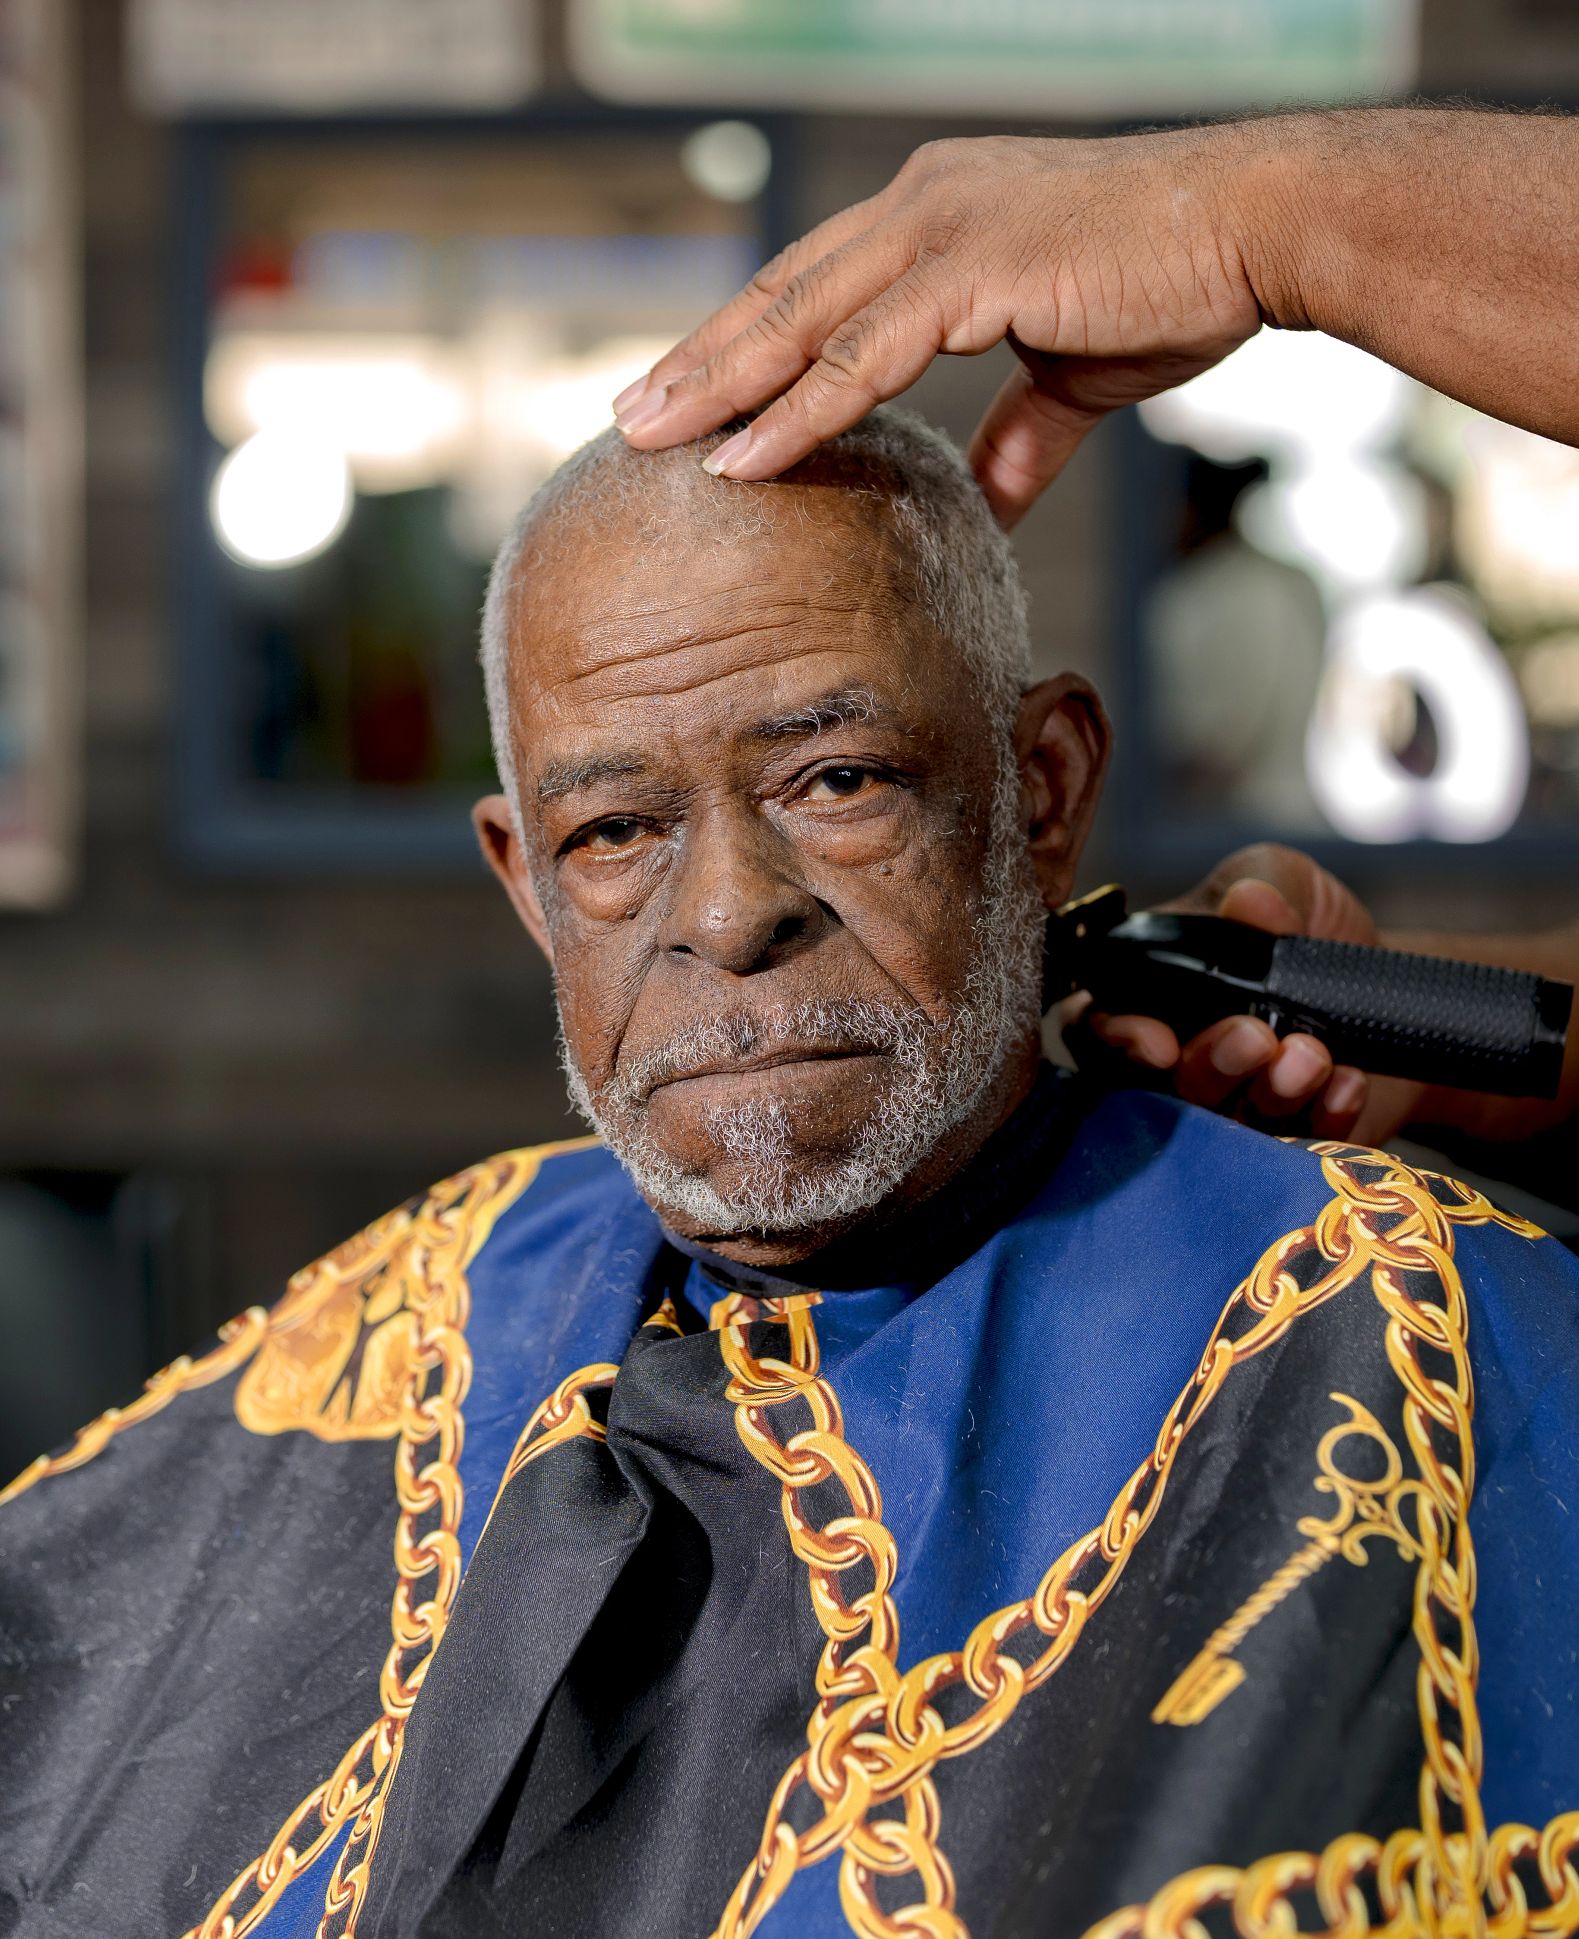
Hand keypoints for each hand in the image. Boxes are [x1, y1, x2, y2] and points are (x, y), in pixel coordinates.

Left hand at [614, 130, 1266, 525]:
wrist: (1260, 231)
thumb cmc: (1173, 284)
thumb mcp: (1072, 374)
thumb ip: (1017, 436)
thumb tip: (987, 503)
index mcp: (934, 215)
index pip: (812, 286)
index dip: (743, 342)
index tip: (687, 394)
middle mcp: (919, 205)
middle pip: (780, 294)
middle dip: (699, 361)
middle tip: (628, 417)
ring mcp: (940, 226)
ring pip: (800, 319)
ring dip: (718, 385)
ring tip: (650, 439)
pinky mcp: (974, 265)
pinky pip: (860, 354)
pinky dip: (796, 409)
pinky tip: (741, 455)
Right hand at [1065, 844, 1424, 1144]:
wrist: (1387, 975)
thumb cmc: (1309, 924)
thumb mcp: (1287, 880)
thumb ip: (1264, 882)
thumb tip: (1247, 900)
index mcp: (1152, 992)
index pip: (1100, 1028)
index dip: (1116, 1041)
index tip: (1157, 1040)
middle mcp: (1182, 1058)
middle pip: (1161, 1090)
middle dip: (1207, 1064)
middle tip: (1254, 1035)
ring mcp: (1234, 1108)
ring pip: (1227, 1127)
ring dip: (1267, 1092)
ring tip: (1311, 1055)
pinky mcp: (1292, 1142)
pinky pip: (1297, 1146)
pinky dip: (1323, 1116)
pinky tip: (1348, 1081)